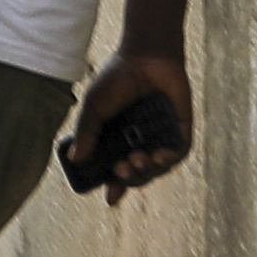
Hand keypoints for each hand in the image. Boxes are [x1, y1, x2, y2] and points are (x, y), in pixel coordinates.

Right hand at [66, 50, 193, 199]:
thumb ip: (87, 133)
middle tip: (121, 169)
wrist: (143, 57)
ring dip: (148, 170)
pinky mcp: (180, 129)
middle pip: (138, 173)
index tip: (111, 198)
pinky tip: (158, 156)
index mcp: (117, 139)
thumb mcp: (94, 108)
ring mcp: (161, 136)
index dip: (114, 185)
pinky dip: (169, 158)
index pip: (116, 169)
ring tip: (138, 160)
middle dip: (130, 178)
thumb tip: (76, 159)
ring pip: (158, 167)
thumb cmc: (116, 80)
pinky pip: (179, 152)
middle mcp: (140, 141)